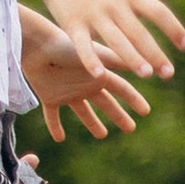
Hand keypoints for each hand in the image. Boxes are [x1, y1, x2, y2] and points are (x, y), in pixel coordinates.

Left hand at [19, 11, 152, 143]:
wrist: (36, 44)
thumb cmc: (66, 46)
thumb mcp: (96, 55)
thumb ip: (119, 62)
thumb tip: (147, 67)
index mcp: (98, 75)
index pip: (121, 90)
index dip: (134, 100)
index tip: (146, 112)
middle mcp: (85, 84)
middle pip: (106, 103)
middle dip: (119, 115)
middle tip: (131, 128)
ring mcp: (67, 91)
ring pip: (83, 112)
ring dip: (92, 123)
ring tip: (102, 135)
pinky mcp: (49, 96)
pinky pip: (53, 116)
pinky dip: (55, 127)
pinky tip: (59, 139)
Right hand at [32, 0, 184, 85]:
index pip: (158, 11)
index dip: (173, 28)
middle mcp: (114, 4)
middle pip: (139, 31)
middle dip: (155, 52)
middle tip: (169, 73)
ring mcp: (93, 14)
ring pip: (116, 40)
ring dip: (131, 57)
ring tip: (146, 74)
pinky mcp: (73, 24)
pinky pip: (83, 45)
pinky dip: (91, 60)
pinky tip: (100, 76)